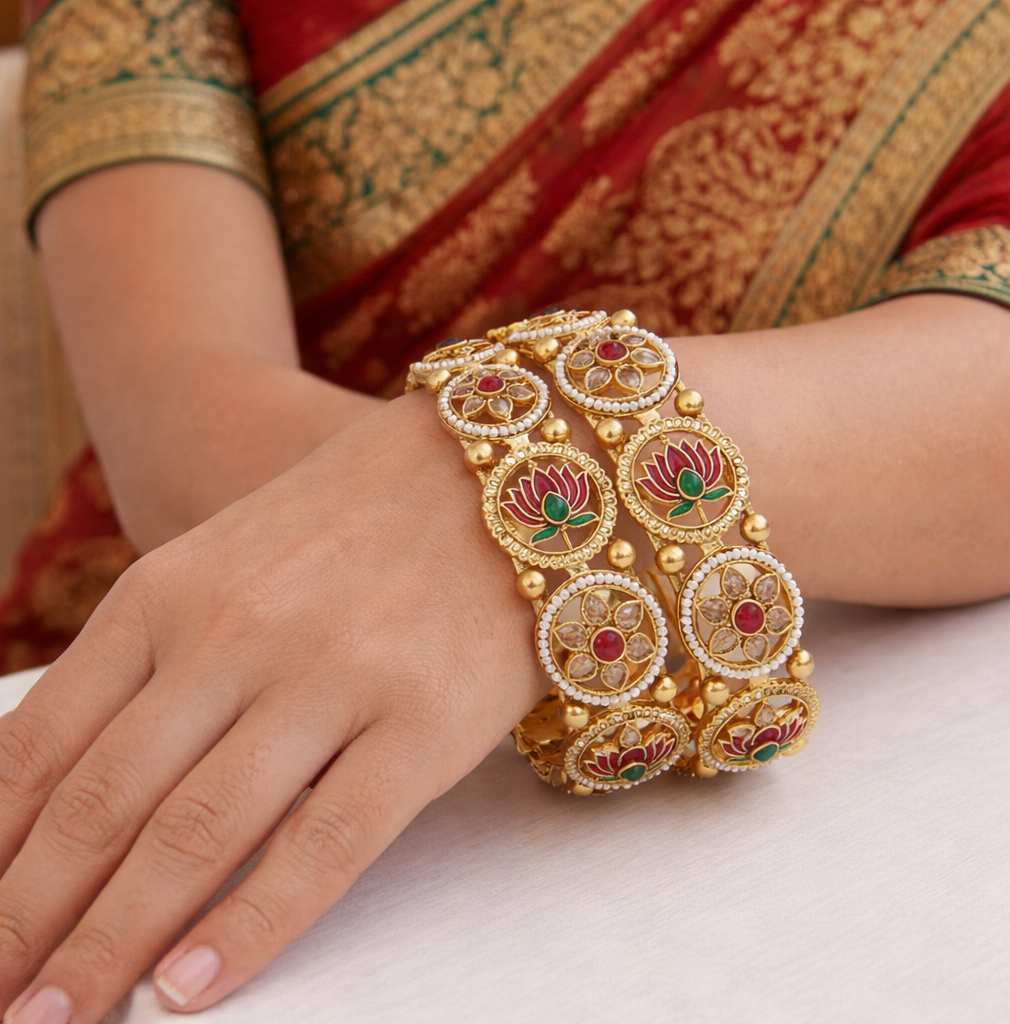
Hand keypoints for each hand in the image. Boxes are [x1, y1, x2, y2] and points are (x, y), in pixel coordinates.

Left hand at [0, 392, 545, 1021]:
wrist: (489, 471)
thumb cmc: (350, 522)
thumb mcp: (221, 562)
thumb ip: (147, 660)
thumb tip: (59, 786)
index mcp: (167, 593)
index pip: (41, 748)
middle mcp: (235, 635)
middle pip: (101, 806)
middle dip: (28, 922)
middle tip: (2, 1009)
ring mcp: (331, 678)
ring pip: (194, 835)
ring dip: (111, 944)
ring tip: (60, 1020)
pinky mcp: (421, 723)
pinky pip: (321, 845)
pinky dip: (248, 928)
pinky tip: (191, 990)